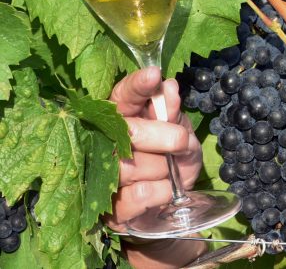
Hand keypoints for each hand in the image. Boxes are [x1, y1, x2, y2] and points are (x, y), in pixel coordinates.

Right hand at [105, 66, 203, 232]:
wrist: (175, 201)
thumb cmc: (174, 157)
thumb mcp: (181, 131)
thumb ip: (173, 113)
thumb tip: (168, 88)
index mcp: (122, 120)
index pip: (123, 97)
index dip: (138, 86)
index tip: (154, 75)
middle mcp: (104, 145)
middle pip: (126, 132)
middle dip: (161, 135)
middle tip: (180, 141)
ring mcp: (104, 179)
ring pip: (130, 166)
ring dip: (163, 167)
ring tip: (172, 169)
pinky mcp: (112, 210)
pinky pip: (139, 195)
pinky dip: (163, 191)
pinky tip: (167, 189)